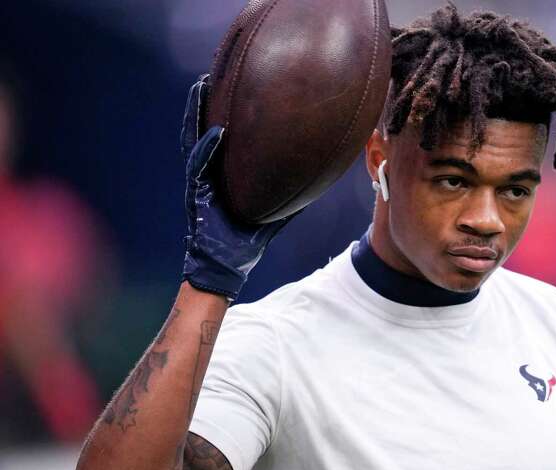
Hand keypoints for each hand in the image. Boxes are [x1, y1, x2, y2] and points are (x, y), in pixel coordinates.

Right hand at [180, 74, 295, 300]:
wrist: (223, 267)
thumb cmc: (245, 244)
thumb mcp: (271, 216)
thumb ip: (288, 198)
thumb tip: (318, 183)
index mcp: (222, 177)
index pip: (222, 140)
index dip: (225, 114)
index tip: (234, 87)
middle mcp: (208, 175)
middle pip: (205, 131)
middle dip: (206, 104)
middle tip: (212, 75)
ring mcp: (199, 183)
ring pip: (195, 141)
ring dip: (196, 115)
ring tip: (202, 87)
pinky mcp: (197, 194)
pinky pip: (199, 167)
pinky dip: (205, 149)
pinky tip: (215, 131)